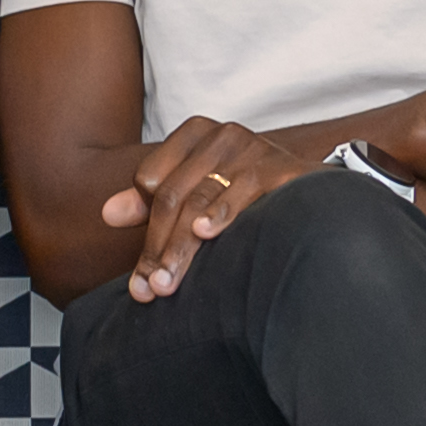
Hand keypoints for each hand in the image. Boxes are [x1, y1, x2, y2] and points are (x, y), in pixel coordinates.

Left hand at [95, 117, 307, 299]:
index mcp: (195, 134)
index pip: (150, 181)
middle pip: (172, 196)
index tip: (139, 277)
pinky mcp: (279, 166)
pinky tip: (206, 234)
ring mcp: (251, 148)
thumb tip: (107, 214)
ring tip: (166, 284)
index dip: (143, 232)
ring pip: (198, 200)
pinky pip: (242, 191)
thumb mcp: (196, 192)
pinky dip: (221, 213)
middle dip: (157, 249)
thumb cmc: (249, 195)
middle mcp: (221, 135)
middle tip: (148, 290)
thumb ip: (152, 203)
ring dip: (180, 248)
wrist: (317, 194)